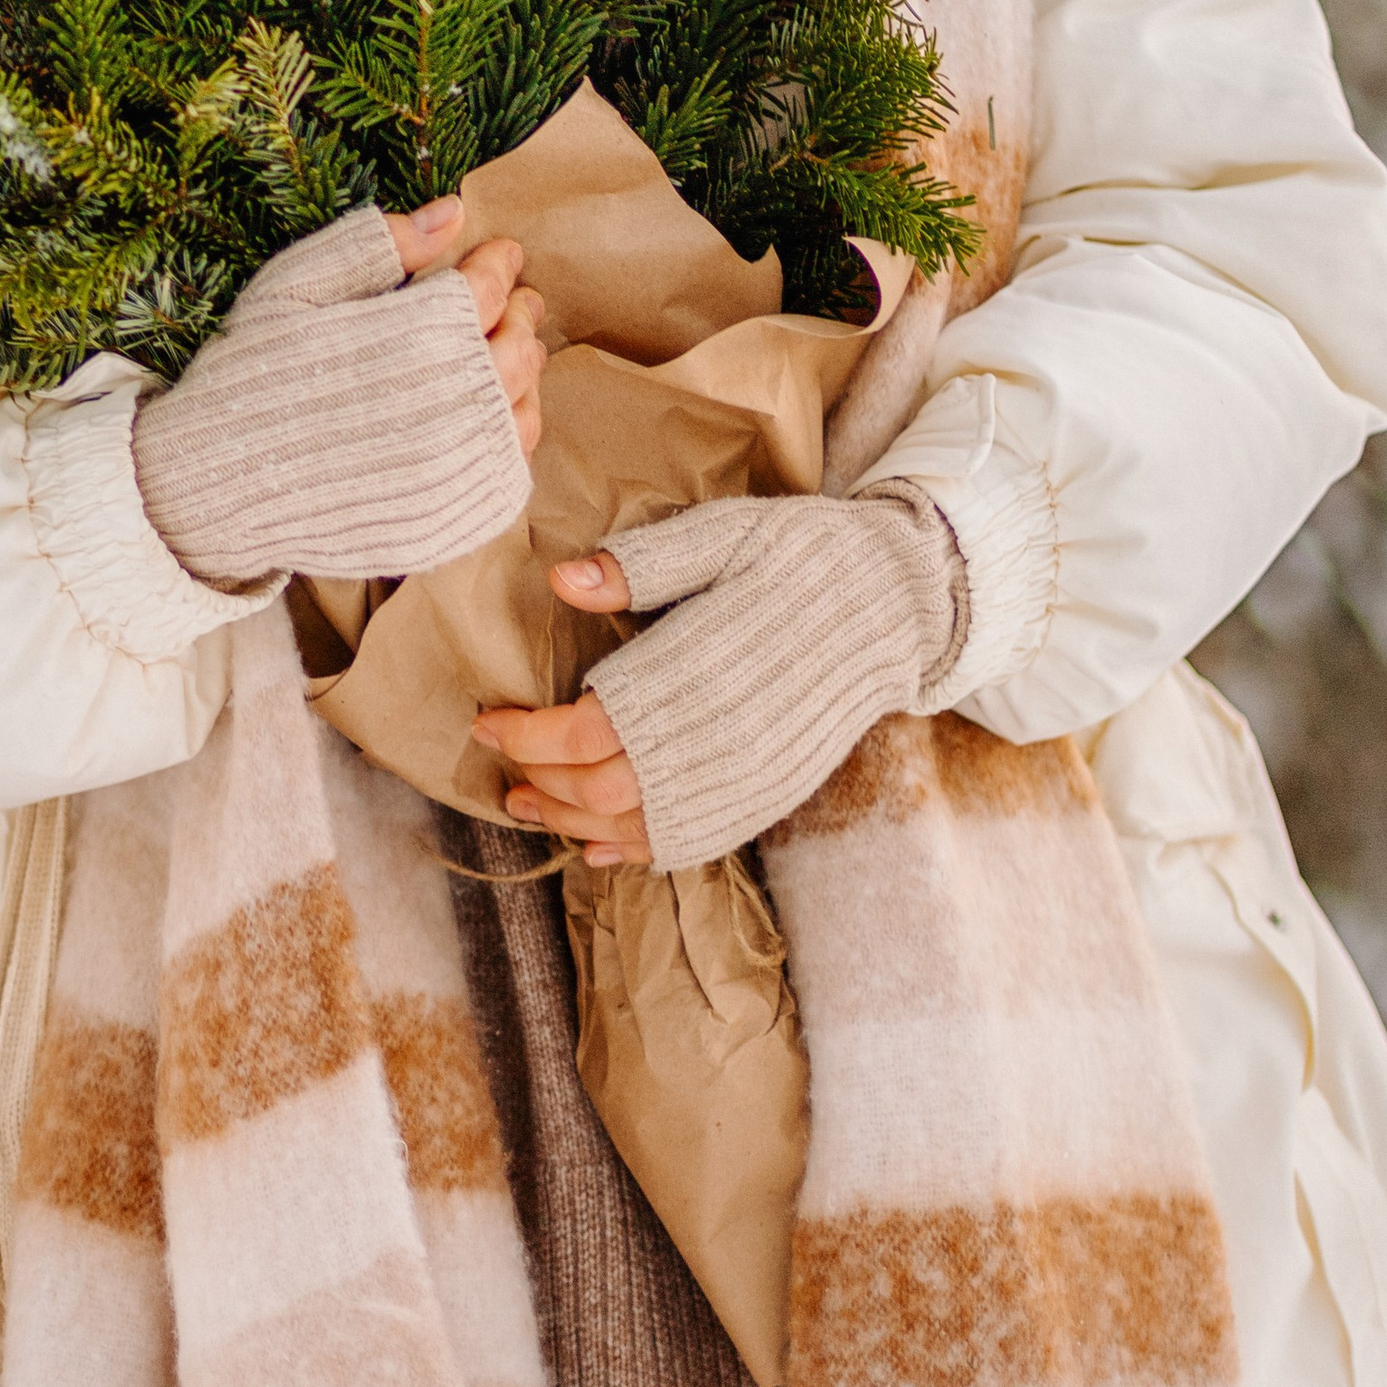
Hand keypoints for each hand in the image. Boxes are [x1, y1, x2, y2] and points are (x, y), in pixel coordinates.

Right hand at [130, 196, 540, 591]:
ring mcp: (459, 467)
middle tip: (518, 299)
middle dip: (521, 312)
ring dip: (523, 373)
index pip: (490, 286)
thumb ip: (380, 243)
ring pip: (525, 406)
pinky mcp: (456, 516)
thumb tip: (455, 211)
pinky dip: (510, 436)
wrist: (218, 484)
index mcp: (419, 334)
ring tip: (506, 352)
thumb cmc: (253, 372)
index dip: (500, 263)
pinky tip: (490, 417)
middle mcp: (454, 402)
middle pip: (519, 345)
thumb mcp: (299, 285)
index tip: (501, 254)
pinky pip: (511, 469)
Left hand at [520, 495, 969, 873]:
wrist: (898, 605)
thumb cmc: (805, 558)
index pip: (587, 727)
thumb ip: (642, 565)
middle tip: (501, 766)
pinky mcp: (766, 797)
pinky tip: (602, 842)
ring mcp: (744, 779)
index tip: (488, 721)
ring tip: (533, 805)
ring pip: (637, 827)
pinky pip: (686, 842)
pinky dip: (633, 850)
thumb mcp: (725, 536)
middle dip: (539, 780)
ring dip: (573, 821)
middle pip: (601, 787)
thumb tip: (562, 581)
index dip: (527, 734)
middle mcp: (715, 740)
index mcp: (694, 673)